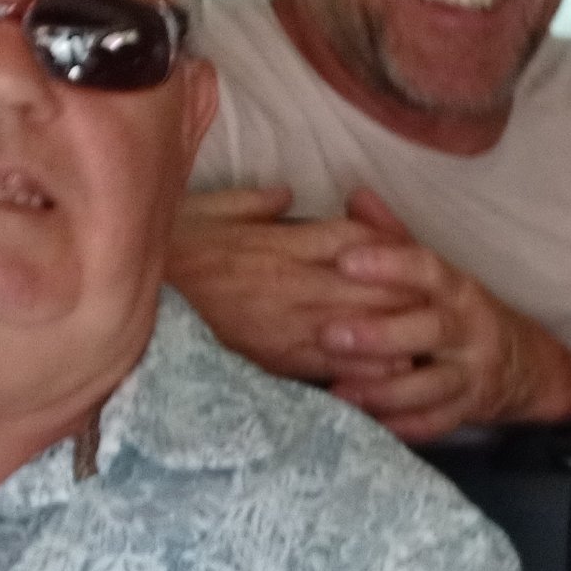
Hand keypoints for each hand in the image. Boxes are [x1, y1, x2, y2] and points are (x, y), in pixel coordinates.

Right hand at [164, 186, 417, 383]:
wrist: (128, 297)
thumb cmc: (166, 251)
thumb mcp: (205, 210)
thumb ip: (253, 204)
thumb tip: (286, 193)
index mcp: (281, 241)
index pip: (355, 240)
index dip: (390, 248)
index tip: (411, 255)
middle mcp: (294, 281)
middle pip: (374, 285)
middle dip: (409, 294)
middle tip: (442, 302)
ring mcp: (289, 323)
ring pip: (364, 327)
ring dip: (400, 334)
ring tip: (429, 340)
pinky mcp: (277, 359)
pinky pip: (335, 366)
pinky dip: (369, 372)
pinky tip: (394, 377)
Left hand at [322, 190, 570, 440]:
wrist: (528, 367)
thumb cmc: (461, 313)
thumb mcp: (437, 274)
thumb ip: (394, 238)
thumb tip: (357, 196)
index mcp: (457, 289)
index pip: (428, 269)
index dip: (389, 264)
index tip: (346, 261)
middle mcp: (469, 330)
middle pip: (430, 330)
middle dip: (380, 335)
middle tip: (329, 335)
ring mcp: (472, 373)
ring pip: (431, 385)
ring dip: (385, 390)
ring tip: (339, 391)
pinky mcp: (468, 410)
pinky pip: (436, 423)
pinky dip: (403, 426)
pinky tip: (367, 425)